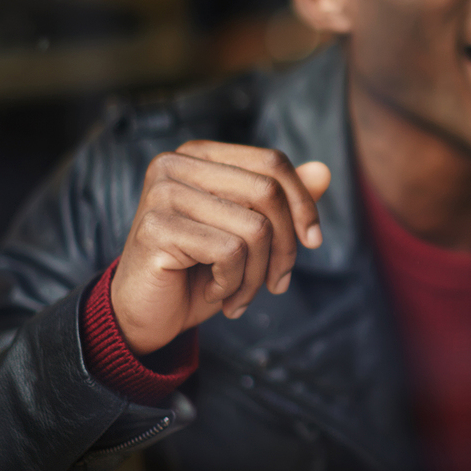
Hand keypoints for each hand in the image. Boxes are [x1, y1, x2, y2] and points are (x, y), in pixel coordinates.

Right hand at [110, 141, 331, 353]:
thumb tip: (324, 171)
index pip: (272, 162)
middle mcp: (176, 164)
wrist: (146, 314)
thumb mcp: (249, 236)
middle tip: (278, 283)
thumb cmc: (198, 271)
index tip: (312, 241)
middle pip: (267, 192)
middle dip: (285, 247)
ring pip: (254, 228)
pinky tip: (215, 293)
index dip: (303, 203)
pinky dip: (233, 284)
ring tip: (240, 295)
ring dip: (257, 275)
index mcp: (200, 155)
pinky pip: (229, 253)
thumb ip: (282, 202)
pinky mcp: (156, 227)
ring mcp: (162, 193)